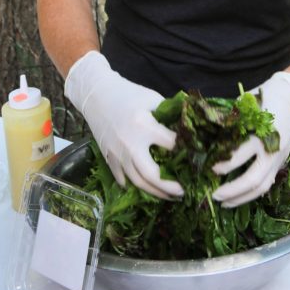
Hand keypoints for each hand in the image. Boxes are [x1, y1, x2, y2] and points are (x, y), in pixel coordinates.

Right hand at [65, 51, 182, 199]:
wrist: (96, 94)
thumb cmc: (127, 93)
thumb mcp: (152, 98)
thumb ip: (168, 114)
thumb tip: (185, 127)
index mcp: (144, 126)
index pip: (171, 145)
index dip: (184, 151)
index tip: (193, 157)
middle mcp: (131, 144)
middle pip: (152, 175)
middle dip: (169, 187)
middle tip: (183, 191)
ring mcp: (117, 153)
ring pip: (137, 182)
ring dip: (154, 192)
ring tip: (168, 196)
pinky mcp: (108, 157)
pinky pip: (121, 178)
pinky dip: (133, 185)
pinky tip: (145, 188)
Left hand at [212, 72, 289, 207]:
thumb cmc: (265, 97)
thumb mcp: (245, 105)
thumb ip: (231, 122)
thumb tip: (208, 136)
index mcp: (261, 133)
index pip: (240, 155)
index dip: (224, 165)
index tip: (210, 168)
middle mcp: (271, 150)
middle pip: (252, 179)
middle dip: (232, 190)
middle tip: (214, 195)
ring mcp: (278, 159)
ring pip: (261, 186)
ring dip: (242, 198)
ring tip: (224, 204)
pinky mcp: (280, 163)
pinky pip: (267, 183)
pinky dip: (252, 193)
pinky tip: (239, 198)